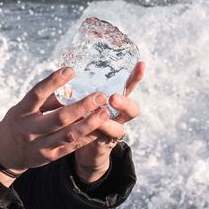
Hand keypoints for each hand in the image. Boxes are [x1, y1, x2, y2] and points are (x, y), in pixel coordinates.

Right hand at [0, 68, 112, 179]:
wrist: (5, 154)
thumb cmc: (18, 123)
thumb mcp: (23, 108)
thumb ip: (45, 100)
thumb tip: (70, 85)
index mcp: (22, 112)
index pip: (37, 94)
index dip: (53, 82)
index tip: (70, 70)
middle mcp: (30, 129)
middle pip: (59, 118)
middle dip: (81, 107)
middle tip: (100, 96)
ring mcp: (40, 145)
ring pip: (68, 134)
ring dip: (89, 123)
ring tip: (105, 113)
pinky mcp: (49, 157)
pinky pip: (71, 147)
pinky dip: (86, 138)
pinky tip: (100, 129)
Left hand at [65, 61, 144, 182]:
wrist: (85, 144)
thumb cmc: (85, 115)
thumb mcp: (86, 98)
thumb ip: (81, 89)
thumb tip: (66, 71)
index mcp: (117, 100)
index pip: (129, 86)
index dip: (136, 76)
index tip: (141, 64)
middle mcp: (119, 116)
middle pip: (132, 109)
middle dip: (124, 103)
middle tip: (113, 98)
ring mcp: (113, 131)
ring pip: (119, 129)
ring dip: (109, 123)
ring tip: (100, 117)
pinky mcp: (103, 144)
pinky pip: (102, 141)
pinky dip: (95, 136)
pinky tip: (87, 130)